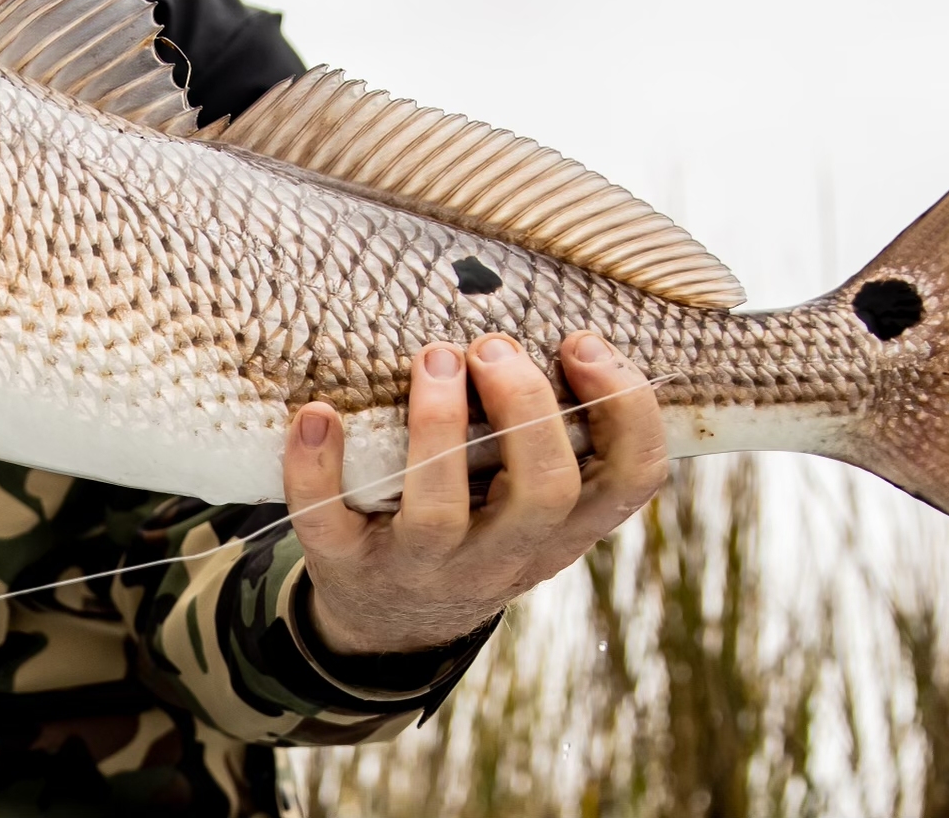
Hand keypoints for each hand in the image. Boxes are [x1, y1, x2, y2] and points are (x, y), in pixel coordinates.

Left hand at [284, 332, 666, 654]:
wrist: (392, 623)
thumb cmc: (476, 527)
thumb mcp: (532, 505)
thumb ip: (554, 437)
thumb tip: (558, 326)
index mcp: (563, 527)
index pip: (632, 478)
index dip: (625, 408)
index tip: (581, 344)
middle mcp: (505, 554)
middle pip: (544, 491)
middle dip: (525, 407)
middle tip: (492, 346)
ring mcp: (425, 568)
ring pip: (440, 514)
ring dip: (436, 426)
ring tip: (432, 356)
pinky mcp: (350, 567)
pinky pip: (329, 524)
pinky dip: (316, 468)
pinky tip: (316, 414)